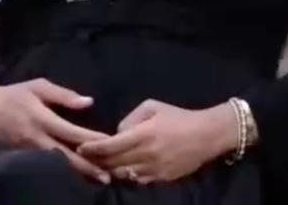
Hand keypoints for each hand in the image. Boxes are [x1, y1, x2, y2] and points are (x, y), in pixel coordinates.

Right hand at [0, 74, 111, 183]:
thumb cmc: (13, 95)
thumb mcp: (38, 87)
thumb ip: (64, 95)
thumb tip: (89, 102)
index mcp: (42, 118)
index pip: (72, 133)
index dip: (92, 140)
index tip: (110, 143)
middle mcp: (37, 138)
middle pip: (67, 157)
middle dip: (88, 167)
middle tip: (108, 176)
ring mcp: (29, 151)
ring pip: (57, 166)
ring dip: (78, 172)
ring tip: (97, 179)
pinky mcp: (23, 158)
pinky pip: (46, 167)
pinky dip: (62, 172)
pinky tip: (75, 176)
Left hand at [76, 100, 235, 184]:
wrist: (208, 135)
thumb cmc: (178, 117)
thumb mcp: (152, 107)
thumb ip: (130, 119)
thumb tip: (117, 133)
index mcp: (143, 135)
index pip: (110, 146)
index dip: (92, 148)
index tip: (80, 147)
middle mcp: (147, 154)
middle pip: (113, 163)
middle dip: (96, 161)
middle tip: (83, 157)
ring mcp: (155, 169)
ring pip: (124, 174)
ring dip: (109, 170)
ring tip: (98, 165)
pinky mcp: (163, 179)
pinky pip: (138, 181)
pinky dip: (127, 176)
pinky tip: (121, 170)